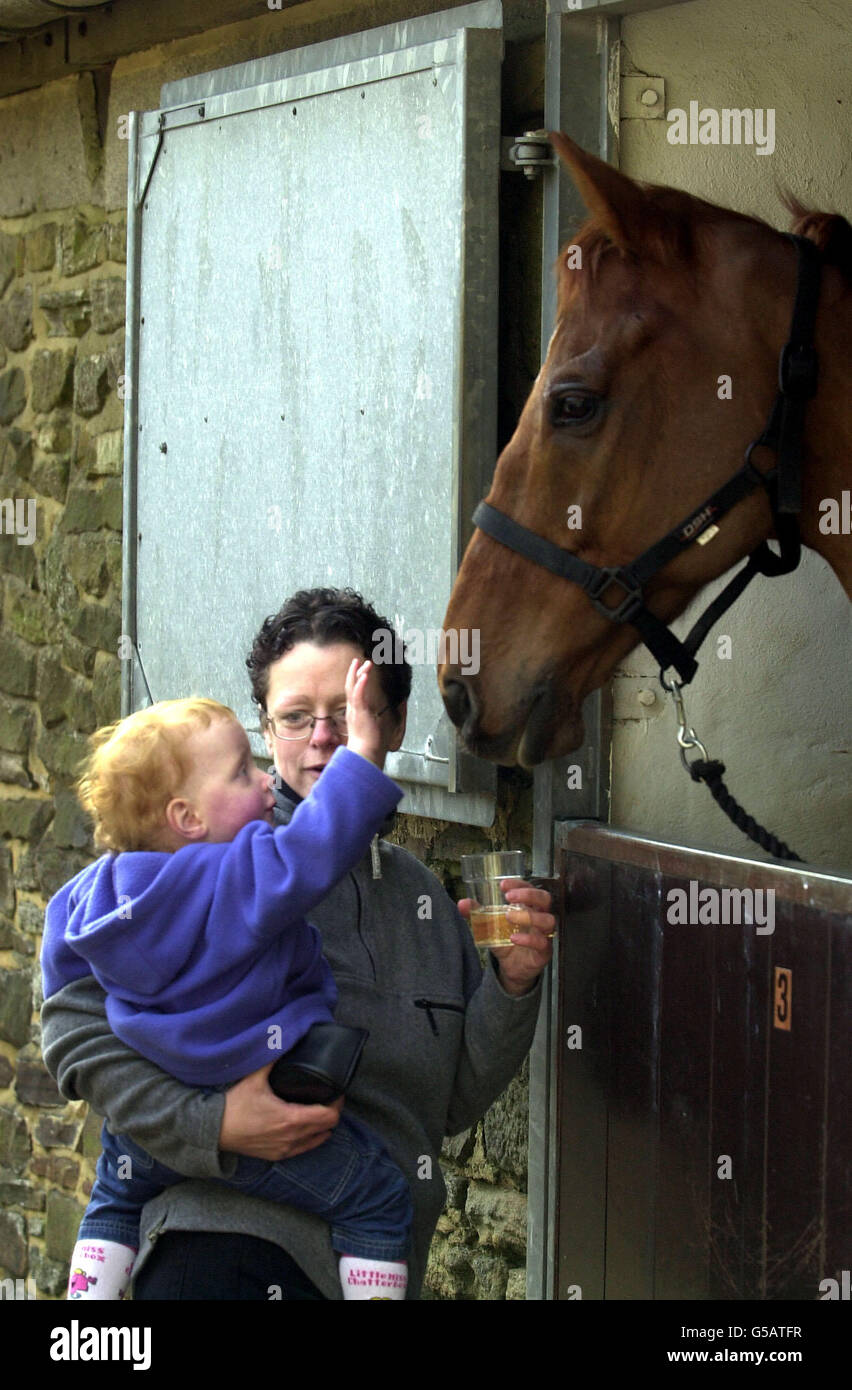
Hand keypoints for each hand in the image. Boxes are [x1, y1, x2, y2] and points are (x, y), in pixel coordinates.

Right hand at [219, 1064, 342, 1159]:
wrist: (214, 1131)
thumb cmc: (234, 1105)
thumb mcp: (254, 1078)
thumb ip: (272, 1057)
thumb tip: (282, 1037)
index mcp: (290, 1118)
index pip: (329, 1116)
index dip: (337, 1103)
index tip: (336, 1090)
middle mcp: (292, 1137)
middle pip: (328, 1127)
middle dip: (332, 1111)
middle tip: (330, 1096)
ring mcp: (285, 1149)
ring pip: (318, 1139)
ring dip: (322, 1125)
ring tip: (319, 1109)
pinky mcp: (277, 1155)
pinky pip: (304, 1148)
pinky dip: (311, 1137)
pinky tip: (307, 1126)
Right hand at [344, 658, 383, 766]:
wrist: (364, 753)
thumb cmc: (367, 744)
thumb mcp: (370, 728)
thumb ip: (372, 721)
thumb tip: (378, 718)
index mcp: (354, 711)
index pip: (353, 692)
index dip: (355, 679)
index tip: (359, 670)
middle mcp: (352, 709)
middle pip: (351, 686)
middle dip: (354, 672)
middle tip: (358, 660)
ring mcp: (355, 710)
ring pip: (354, 687)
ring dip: (359, 674)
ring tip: (365, 663)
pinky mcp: (359, 713)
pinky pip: (358, 696)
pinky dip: (361, 685)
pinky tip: (364, 676)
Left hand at [457, 880, 554, 996]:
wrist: (511, 968)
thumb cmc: (505, 940)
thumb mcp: (489, 926)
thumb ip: (477, 914)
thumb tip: (462, 903)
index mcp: (528, 906)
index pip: (530, 888)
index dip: (520, 884)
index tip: (503, 885)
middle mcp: (539, 917)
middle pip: (544, 899)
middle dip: (528, 894)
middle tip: (509, 897)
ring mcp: (544, 934)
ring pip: (547, 920)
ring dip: (529, 916)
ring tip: (509, 916)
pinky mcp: (544, 952)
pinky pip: (542, 943)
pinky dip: (528, 939)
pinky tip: (513, 938)